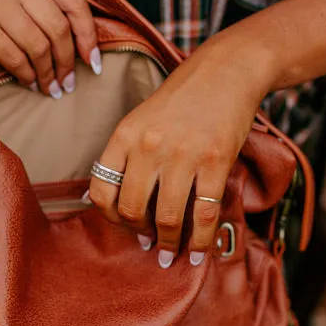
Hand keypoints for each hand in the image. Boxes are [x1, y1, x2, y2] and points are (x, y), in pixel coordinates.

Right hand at [0, 0, 101, 97]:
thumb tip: (82, 43)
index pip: (73, 0)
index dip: (88, 34)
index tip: (93, 60)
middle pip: (58, 29)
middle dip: (67, 62)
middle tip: (68, 83)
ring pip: (39, 47)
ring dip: (48, 74)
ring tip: (51, 88)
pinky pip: (15, 58)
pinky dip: (27, 76)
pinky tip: (31, 83)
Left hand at [87, 36, 273, 266]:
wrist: (225, 72)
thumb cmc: (181, 99)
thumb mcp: (139, 120)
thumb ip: (123, 156)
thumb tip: (100, 200)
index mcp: (124, 136)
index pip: (101, 190)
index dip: (109, 216)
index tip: (122, 223)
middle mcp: (149, 146)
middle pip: (132, 210)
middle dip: (139, 233)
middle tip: (148, 240)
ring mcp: (183, 155)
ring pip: (168, 218)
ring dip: (169, 244)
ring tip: (170, 254)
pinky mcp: (215, 162)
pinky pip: (205, 214)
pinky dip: (202, 240)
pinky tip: (198, 253)